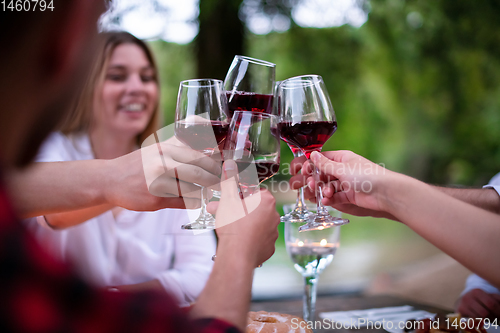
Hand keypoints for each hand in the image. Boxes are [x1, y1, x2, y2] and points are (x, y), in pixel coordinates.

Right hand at [104, 140, 220, 210]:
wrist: (109, 179)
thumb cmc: (138, 164)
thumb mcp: (157, 148)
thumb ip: (179, 144)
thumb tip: (206, 134)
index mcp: (165, 148)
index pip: (198, 152)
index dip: (214, 160)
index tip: (222, 165)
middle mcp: (162, 161)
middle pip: (199, 170)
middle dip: (213, 177)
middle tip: (219, 181)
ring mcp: (159, 181)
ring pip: (193, 187)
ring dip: (204, 191)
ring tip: (209, 191)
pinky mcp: (156, 198)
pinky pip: (184, 202)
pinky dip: (193, 202)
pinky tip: (195, 200)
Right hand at [209, 160, 279, 267]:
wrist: (237, 254)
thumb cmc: (233, 226)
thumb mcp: (227, 200)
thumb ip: (229, 181)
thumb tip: (229, 165)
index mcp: (266, 201)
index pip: (256, 192)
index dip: (243, 196)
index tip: (233, 201)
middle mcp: (274, 215)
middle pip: (257, 208)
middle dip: (242, 210)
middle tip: (228, 214)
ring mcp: (273, 232)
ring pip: (258, 224)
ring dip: (247, 224)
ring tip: (231, 228)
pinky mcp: (270, 247)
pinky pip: (260, 239)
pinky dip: (251, 239)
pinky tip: (239, 240)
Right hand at [289, 150, 398, 219]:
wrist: (385, 193)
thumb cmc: (366, 176)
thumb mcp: (342, 168)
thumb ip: (325, 164)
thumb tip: (312, 155)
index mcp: (342, 159)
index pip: (320, 159)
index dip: (309, 165)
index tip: (301, 171)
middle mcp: (342, 170)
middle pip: (321, 174)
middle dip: (312, 179)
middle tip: (306, 185)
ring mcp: (345, 184)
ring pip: (326, 186)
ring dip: (320, 190)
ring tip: (320, 193)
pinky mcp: (348, 196)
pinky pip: (333, 197)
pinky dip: (328, 199)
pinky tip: (325, 200)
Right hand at [457, 289, 499, 319]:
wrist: (465, 300)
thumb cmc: (480, 299)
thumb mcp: (488, 296)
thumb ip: (496, 299)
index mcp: (477, 291)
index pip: (491, 304)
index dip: (498, 311)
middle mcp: (468, 297)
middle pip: (485, 312)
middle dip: (492, 317)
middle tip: (496, 318)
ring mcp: (463, 305)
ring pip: (478, 318)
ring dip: (486, 320)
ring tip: (490, 319)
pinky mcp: (460, 312)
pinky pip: (473, 320)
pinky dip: (479, 322)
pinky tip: (482, 320)